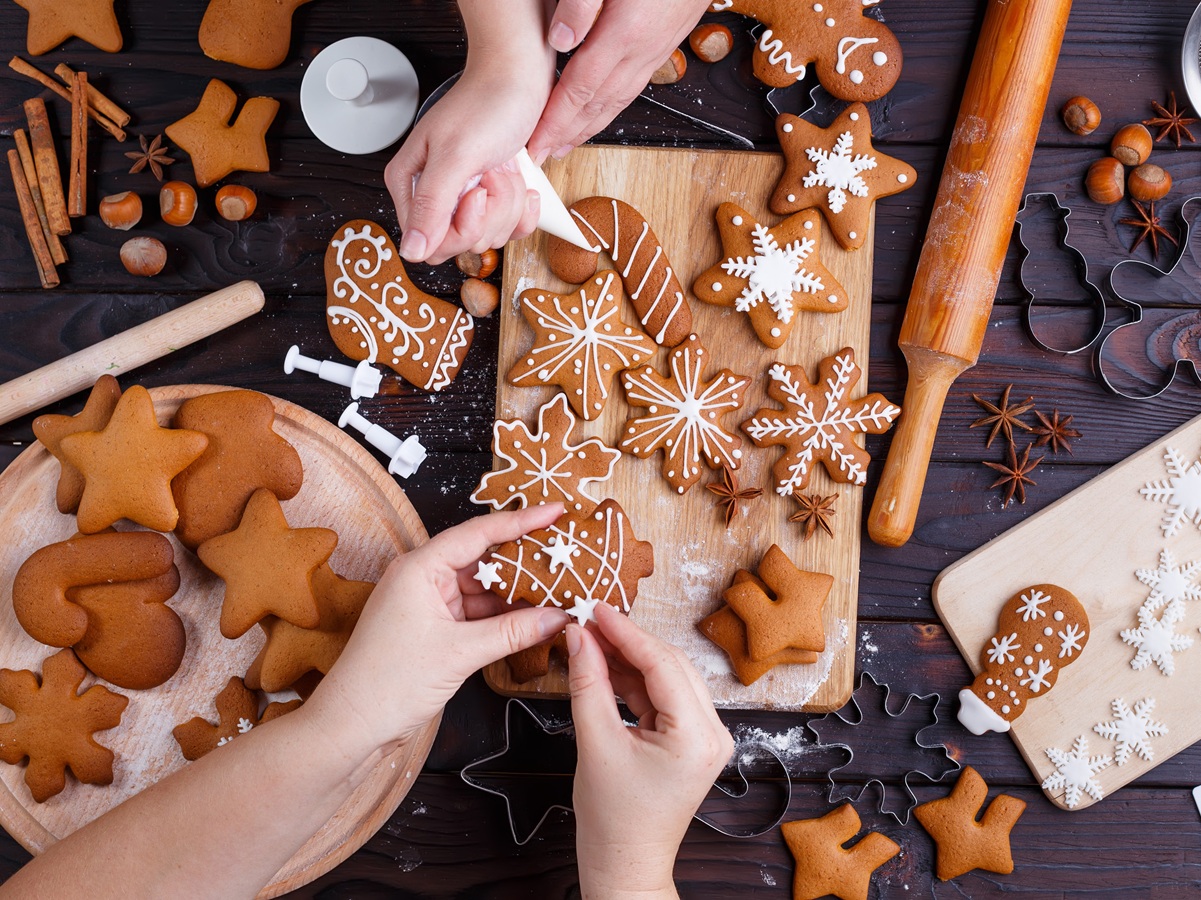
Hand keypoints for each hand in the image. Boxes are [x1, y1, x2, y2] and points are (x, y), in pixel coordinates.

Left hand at [306, 505, 569, 755]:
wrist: (352, 724)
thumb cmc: (388, 683)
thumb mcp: (459, 653)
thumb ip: (513, 632)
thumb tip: (557, 617)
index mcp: (420, 567)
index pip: (479, 533)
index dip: (521, 521)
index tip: (555, 511)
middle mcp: (422, 577)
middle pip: (483, 557)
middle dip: (524, 559)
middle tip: (564, 554)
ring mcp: (427, 602)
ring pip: (482, 587)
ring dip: (516, 592)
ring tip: (557, 590)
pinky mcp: (433, 626)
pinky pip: (475, 611)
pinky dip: (502, 614)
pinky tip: (532, 617)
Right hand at [384, 31, 554, 262]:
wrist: (520, 77)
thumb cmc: (487, 104)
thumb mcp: (455, 156)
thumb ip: (431, 205)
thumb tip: (411, 251)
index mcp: (410, 185)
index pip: (429, 245)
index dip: (460, 228)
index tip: (476, 193)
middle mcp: (435, 196)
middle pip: (461, 243)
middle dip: (490, 212)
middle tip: (491, 173)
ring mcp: (466, 200)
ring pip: (489, 236)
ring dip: (508, 203)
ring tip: (504, 167)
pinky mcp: (494, 200)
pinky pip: (510, 230)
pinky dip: (525, 209)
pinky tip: (524, 183)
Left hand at [528, 0, 712, 162]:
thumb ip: (582, 2)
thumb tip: (560, 40)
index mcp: (623, 33)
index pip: (578, 89)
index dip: (554, 121)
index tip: (535, 144)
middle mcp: (642, 50)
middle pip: (596, 104)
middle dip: (567, 134)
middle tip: (544, 155)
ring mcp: (656, 50)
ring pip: (618, 100)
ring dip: (590, 126)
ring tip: (568, 142)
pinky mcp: (666, 43)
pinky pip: (633, 86)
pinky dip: (612, 106)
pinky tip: (602, 109)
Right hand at [567, 602, 733, 896]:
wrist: (625, 863)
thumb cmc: (613, 818)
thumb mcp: (595, 742)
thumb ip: (588, 683)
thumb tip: (578, 636)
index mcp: (698, 736)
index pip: (662, 665)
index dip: (625, 632)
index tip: (596, 610)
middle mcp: (713, 733)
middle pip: (670, 666)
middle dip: (628, 642)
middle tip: (589, 622)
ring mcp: (707, 737)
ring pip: (668, 677)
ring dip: (630, 659)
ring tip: (592, 641)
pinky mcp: (693, 740)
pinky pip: (665, 696)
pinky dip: (636, 681)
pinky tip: (607, 667)